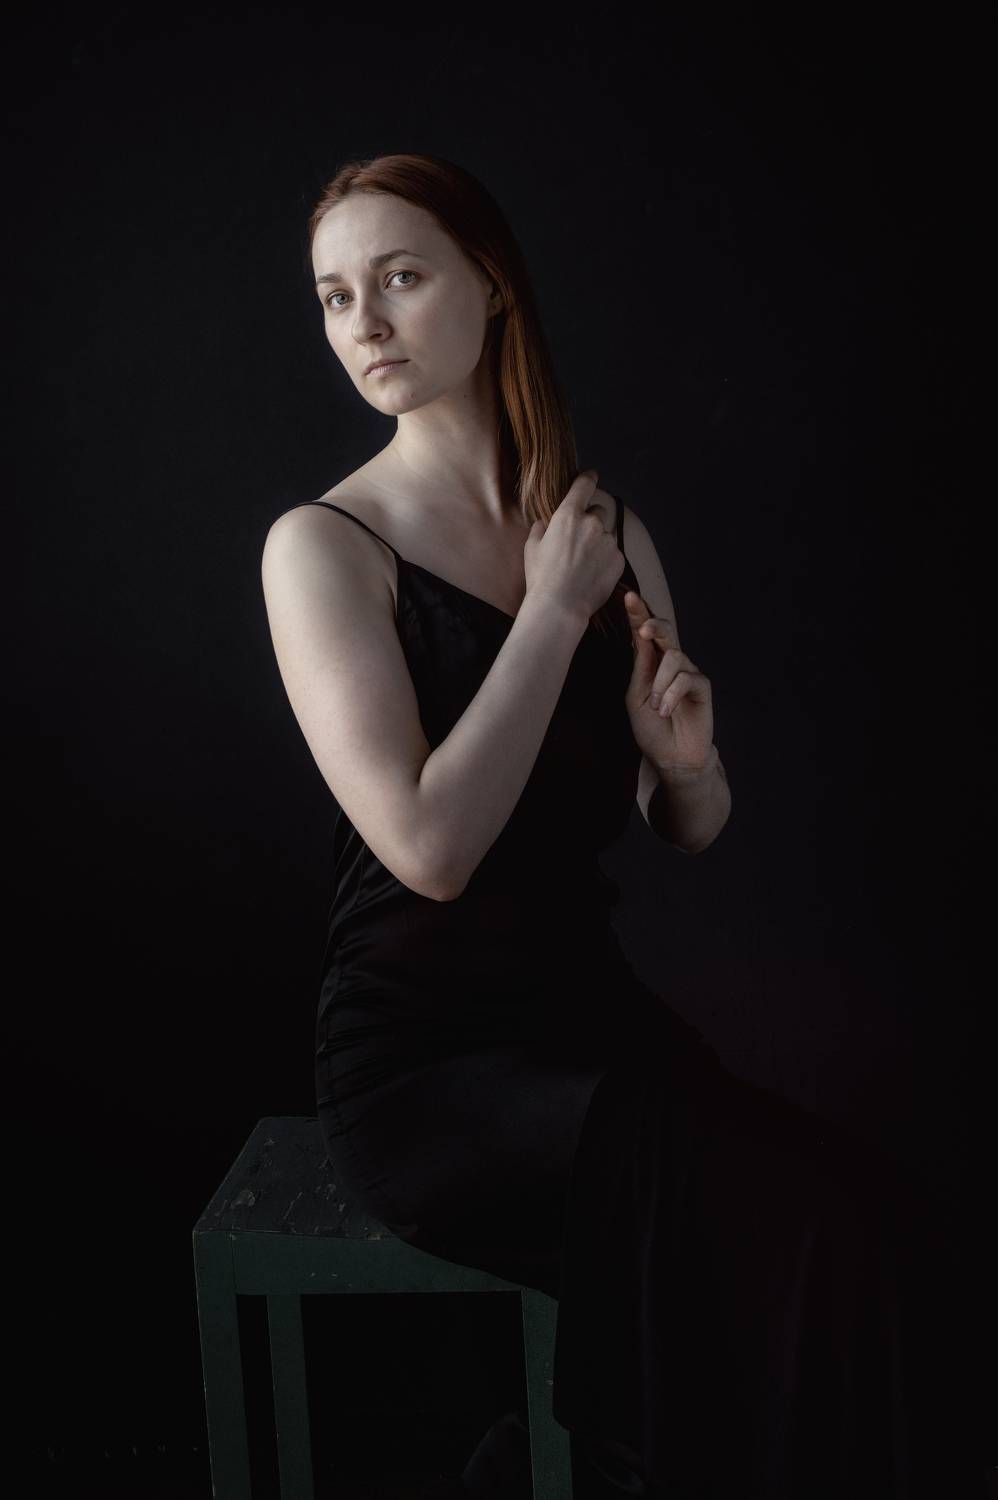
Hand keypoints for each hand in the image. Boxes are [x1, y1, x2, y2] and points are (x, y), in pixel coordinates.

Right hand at [523, 470, 623, 625]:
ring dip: (598, 543)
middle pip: (598, 511)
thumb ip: (541, 528)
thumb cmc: (541, 577)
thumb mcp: (532, 547)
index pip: (584, 485)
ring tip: (584, 564)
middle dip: (591, 521)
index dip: (588, 478)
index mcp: (569, 515)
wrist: (560, 606)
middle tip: (579, 541)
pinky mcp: (619, 560)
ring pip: (606, 535)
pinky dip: (606, 560)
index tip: (592, 475)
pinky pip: (614, 554)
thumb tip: (545, 524)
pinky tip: (592, 574)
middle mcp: (592, 523)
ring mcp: (608, 542)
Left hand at [623, 590, 714, 772]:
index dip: (638, 613)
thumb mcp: (637, 696)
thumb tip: (639, 635)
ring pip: (674, 657)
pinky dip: (672, 695)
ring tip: (657, 707)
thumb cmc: (651, 728)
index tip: (628, 596)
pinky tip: (666, 710)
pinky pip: (686, 679)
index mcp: (650, 663)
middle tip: (642, 629)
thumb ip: (641, 666)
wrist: (671, 757)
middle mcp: (670, 663)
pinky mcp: (702, 687)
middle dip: (652, 624)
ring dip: (661, 683)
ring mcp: (688, 673)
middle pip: (665, 631)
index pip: (644, 633)